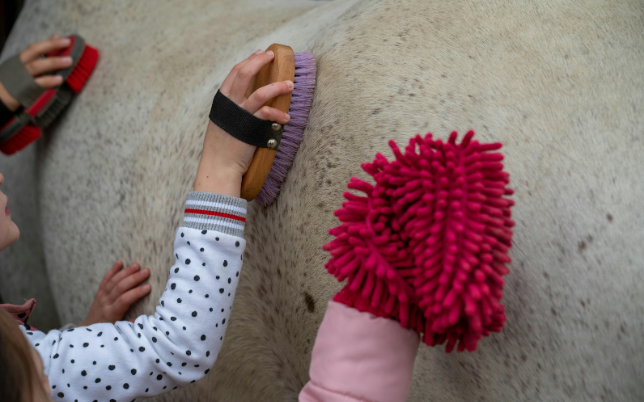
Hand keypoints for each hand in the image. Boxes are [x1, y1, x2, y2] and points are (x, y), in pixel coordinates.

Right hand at [0, 34, 73, 110]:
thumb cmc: (13, 82)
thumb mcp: (19, 69)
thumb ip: (34, 60)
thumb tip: (52, 47)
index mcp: (19, 61)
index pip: (34, 48)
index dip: (48, 42)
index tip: (62, 38)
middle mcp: (19, 66)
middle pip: (35, 52)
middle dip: (51, 46)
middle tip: (68, 43)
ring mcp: (21, 77)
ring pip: (37, 66)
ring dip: (53, 62)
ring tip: (69, 61)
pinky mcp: (24, 90)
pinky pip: (37, 84)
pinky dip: (48, 81)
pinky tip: (59, 79)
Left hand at [80, 261, 150, 326]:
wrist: (88, 329)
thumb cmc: (106, 330)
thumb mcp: (117, 331)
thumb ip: (129, 326)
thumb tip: (141, 319)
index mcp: (112, 313)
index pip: (125, 299)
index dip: (136, 292)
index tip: (149, 287)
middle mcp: (105, 303)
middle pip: (120, 287)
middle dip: (134, 278)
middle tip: (146, 271)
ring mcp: (101, 297)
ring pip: (113, 281)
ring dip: (125, 272)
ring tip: (137, 265)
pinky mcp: (99, 293)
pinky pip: (105, 280)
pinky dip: (112, 270)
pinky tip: (120, 262)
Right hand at [193, 49, 293, 196]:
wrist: (219, 166)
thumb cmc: (222, 148)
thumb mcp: (223, 123)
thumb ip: (233, 110)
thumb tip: (247, 101)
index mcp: (222, 101)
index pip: (234, 73)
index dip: (248, 61)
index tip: (260, 54)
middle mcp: (230, 105)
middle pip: (244, 74)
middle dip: (259, 61)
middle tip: (272, 55)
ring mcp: (240, 115)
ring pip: (259, 92)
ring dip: (277, 86)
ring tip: (290, 84)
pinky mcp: (251, 128)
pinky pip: (267, 115)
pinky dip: (278, 115)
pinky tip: (286, 118)